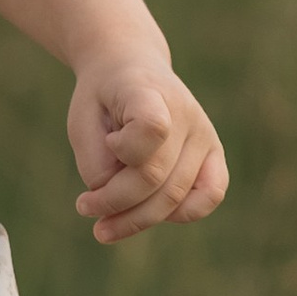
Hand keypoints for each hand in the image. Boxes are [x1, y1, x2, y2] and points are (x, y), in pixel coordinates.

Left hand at [67, 59, 227, 245]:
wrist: (130, 67)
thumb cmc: (102, 99)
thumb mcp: (81, 122)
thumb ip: (95, 163)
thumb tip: (120, 204)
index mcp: (149, 93)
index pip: (152, 129)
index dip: (123, 150)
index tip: (108, 139)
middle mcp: (186, 113)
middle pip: (154, 177)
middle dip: (114, 203)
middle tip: (83, 207)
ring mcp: (204, 134)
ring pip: (175, 197)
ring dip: (135, 219)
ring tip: (103, 228)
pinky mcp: (214, 152)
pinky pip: (210, 195)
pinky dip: (178, 215)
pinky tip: (146, 216)